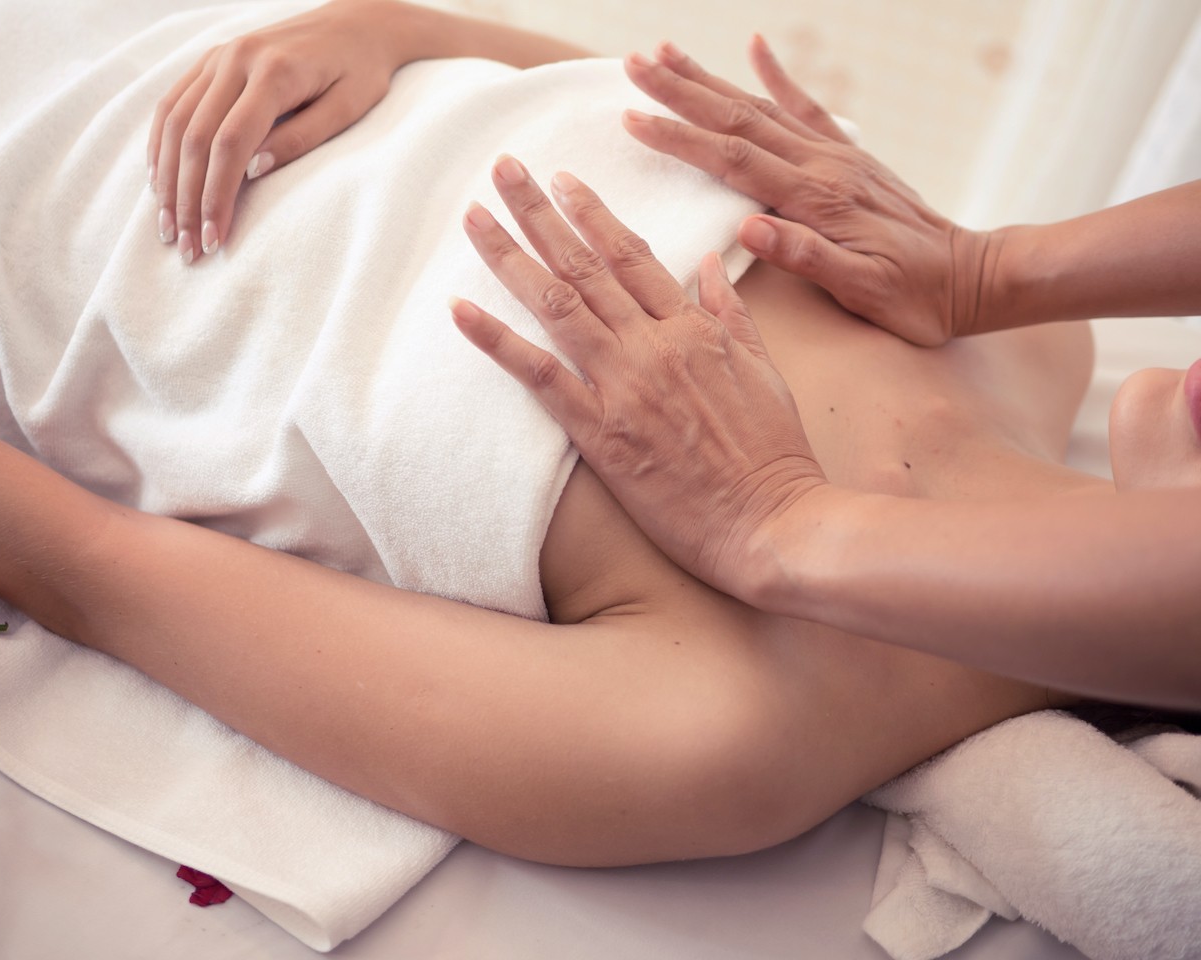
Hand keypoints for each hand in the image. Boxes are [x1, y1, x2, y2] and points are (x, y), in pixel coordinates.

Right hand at [148, 0, 403, 262]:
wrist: (358, 22)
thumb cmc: (362, 71)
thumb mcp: (348, 108)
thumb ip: (302, 138)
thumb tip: (253, 172)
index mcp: (275, 71)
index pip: (231, 143)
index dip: (218, 196)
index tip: (215, 240)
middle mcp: (237, 58)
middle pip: (195, 137)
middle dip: (187, 199)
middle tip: (187, 248)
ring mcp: (218, 55)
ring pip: (175, 121)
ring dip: (167, 179)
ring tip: (169, 226)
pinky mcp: (211, 58)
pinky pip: (173, 103)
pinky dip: (161, 145)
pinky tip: (160, 182)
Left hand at [452, 156, 826, 598]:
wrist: (774, 524)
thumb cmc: (775, 455)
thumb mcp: (765, 371)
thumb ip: (730, 314)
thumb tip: (706, 265)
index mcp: (694, 328)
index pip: (633, 255)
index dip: (592, 214)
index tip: (562, 181)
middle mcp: (654, 345)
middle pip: (584, 264)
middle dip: (539, 211)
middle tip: (503, 169)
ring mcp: (624, 385)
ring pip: (556, 303)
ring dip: (509, 255)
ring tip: (473, 217)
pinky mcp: (600, 432)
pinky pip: (538, 376)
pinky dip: (496, 339)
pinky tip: (459, 310)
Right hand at [621, 37, 993, 344]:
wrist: (968, 277)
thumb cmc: (912, 295)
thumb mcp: (862, 290)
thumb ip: (806, 257)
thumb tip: (748, 229)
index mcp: (817, 201)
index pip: (734, 161)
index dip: (681, 139)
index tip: (634, 119)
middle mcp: (823, 166)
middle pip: (739, 120)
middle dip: (682, 92)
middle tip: (632, 65)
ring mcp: (836, 156)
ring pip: (762, 107)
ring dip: (711, 79)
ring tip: (666, 52)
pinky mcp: (848, 156)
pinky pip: (807, 106)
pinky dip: (777, 75)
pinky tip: (755, 47)